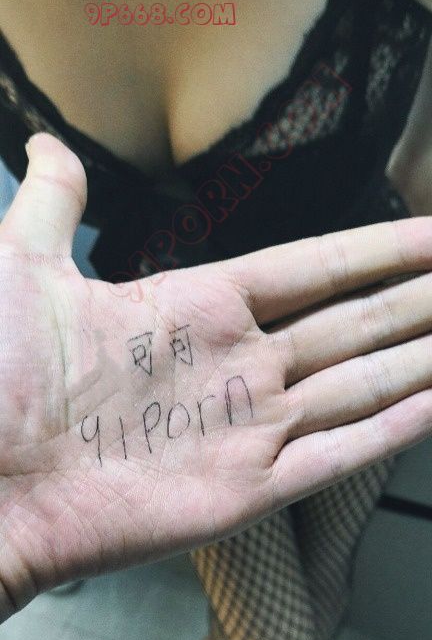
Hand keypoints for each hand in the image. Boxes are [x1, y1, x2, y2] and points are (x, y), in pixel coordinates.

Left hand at [0, 132, 430, 622]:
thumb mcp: (22, 268)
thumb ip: (54, 206)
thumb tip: (56, 147)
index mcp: (196, 308)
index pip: (312, 270)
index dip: (375, 251)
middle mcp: (235, 367)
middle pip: (353, 325)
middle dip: (416, 303)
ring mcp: (245, 430)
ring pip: (359, 385)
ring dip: (417, 360)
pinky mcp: (246, 491)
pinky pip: (335, 455)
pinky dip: (389, 430)